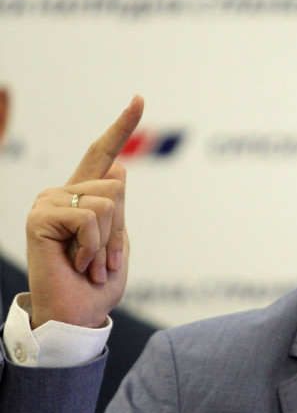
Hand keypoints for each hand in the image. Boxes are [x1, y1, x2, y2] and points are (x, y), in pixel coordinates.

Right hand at [26, 96, 143, 328]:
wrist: (78, 314)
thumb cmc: (98, 282)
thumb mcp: (118, 241)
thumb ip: (118, 208)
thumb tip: (119, 168)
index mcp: (85, 197)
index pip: (106, 154)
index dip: (123, 126)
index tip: (139, 99)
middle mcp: (64, 193)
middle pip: (118, 184)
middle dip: (120, 227)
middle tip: (102, 258)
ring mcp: (49, 202)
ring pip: (108, 201)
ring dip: (108, 241)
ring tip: (90, 263)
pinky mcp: (40, 216)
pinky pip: (90, 217)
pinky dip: (94, 245)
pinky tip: (77, 262)